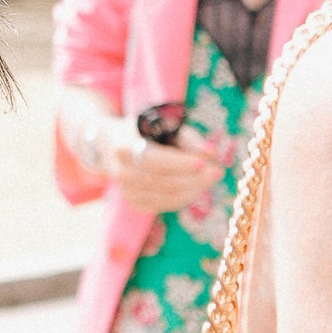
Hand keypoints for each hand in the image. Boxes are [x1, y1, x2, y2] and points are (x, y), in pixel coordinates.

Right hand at [97, 117, 230, 217]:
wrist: (113, 144)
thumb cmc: (146, 132)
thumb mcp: (164, 126)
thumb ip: (188, 139)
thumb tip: (212, 153)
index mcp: (124, 147)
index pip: (156, 161)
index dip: (182, 164)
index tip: (206, 162)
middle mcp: (121, 172)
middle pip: (164, 183)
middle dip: (195, 179)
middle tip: (218, 171)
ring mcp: (127, 191)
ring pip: (168, 198)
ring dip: (195, 190)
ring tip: (211, 177)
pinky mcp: (135, 203)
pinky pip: (166, 205)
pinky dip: (185, 197)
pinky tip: (197, 186)